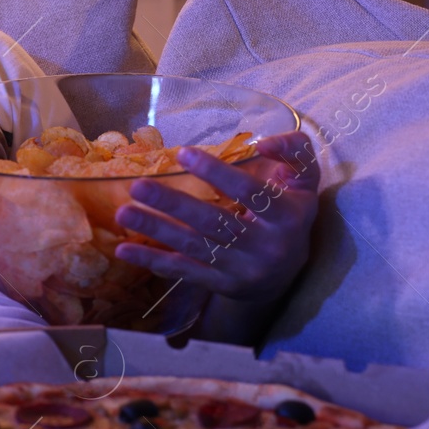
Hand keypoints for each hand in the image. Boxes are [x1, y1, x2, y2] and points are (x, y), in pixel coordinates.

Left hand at [112, 131, 319, 303]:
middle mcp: (266, 246)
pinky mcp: (223, 286)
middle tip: (138, 186)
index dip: (217, 173)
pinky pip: (185, 272)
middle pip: (214, 222)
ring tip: (124, 212)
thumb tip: (262, 143)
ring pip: (195, 247)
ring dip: (157, 230)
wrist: (287, 275)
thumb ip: (294, 151)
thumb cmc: (289, 213)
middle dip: (174, 204)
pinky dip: (154, 261)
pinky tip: (125, 249)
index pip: (250, 193)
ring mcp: (242, 269)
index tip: (183, 153)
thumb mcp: (304, 180)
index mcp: (288, 216)